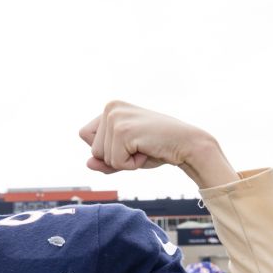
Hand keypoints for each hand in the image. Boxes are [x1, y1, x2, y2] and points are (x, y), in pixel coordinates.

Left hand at [79, 102, 236, 188]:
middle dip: (116, 157)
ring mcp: (116, 117)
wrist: (186, 145)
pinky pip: (115, 162)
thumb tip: (88, 163)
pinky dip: (131, 165)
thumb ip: (104, 161)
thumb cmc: (157, 148)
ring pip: (102, 158)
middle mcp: (110, 107)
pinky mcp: (123, 130)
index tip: (130, 142)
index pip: (85, 136)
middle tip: (140, 146)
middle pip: (93, 150)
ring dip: (124, 161)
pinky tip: (147, 150)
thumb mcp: (125, 155)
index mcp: (110, 107)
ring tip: (144, 147)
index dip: (106, 149)